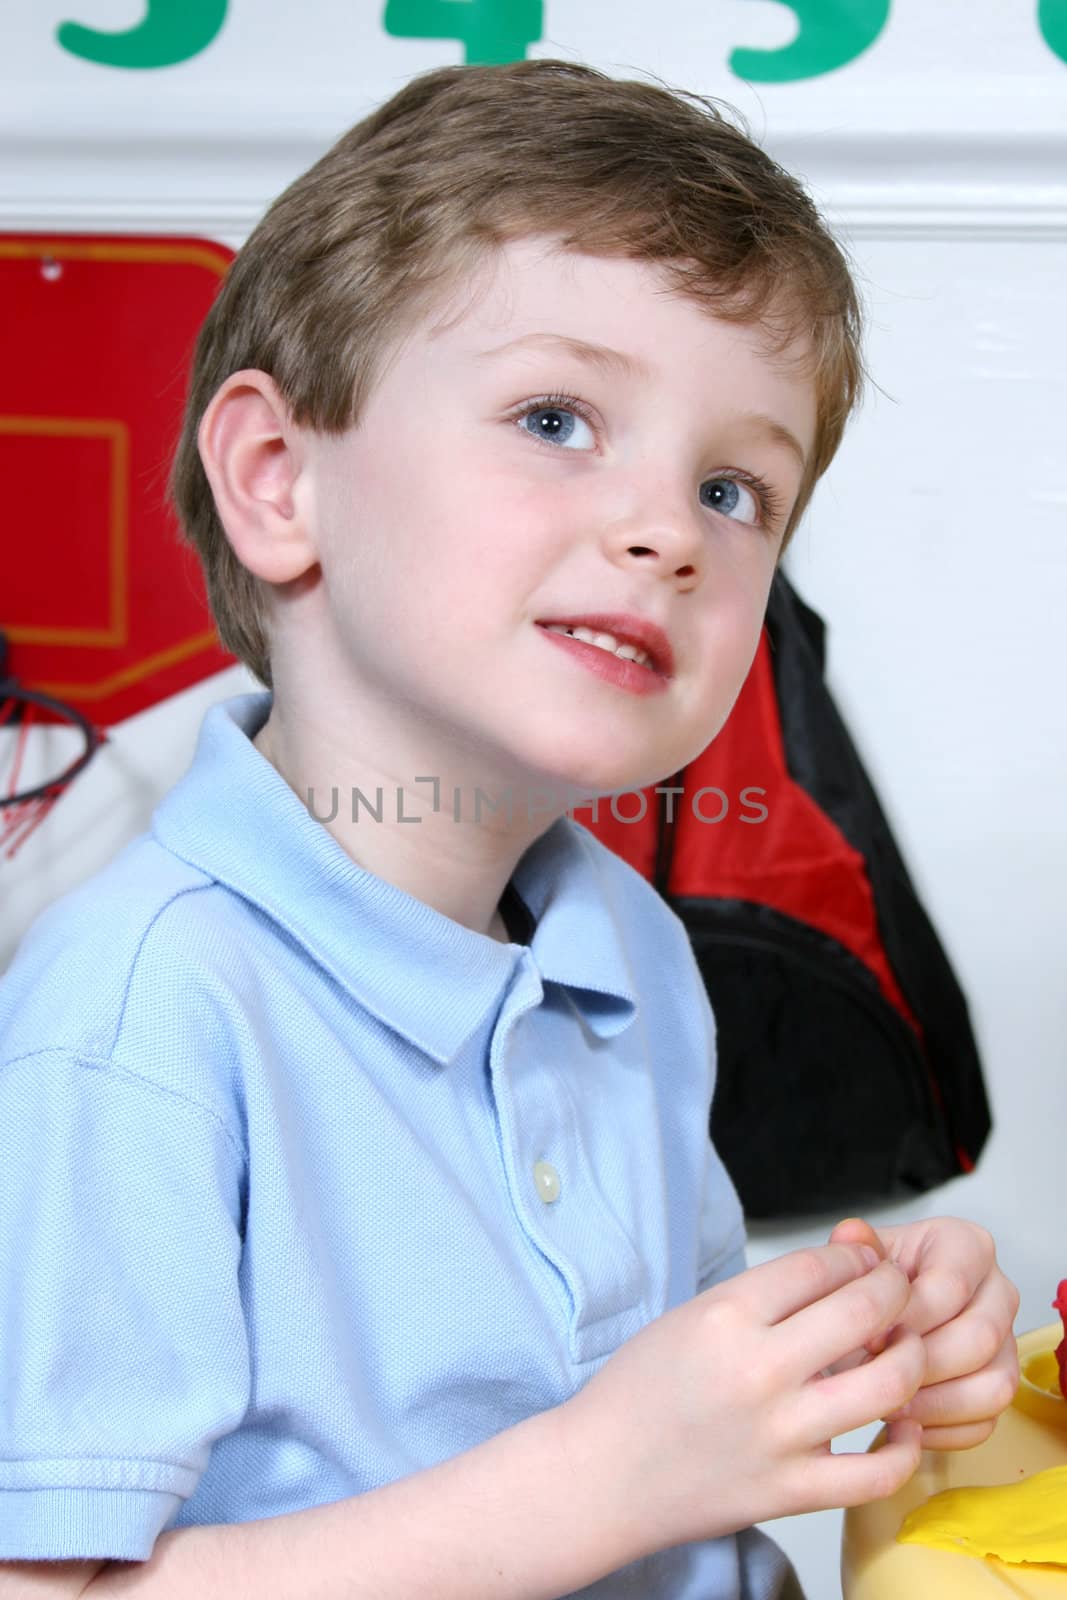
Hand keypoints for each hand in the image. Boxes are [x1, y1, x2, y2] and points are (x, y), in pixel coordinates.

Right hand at [561, 1243, 924, 1555]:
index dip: (857, 1258)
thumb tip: (844, 1270)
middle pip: (864, 1311)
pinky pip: (877, 1472)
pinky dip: (905, 1446)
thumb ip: (765, 1296)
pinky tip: (904, 1426)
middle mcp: (758, 1370)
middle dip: (895, 1293)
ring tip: (906, 1352)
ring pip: (888, 1384)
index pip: (821, 1267)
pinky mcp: (790, 1491)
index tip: (867, 1262)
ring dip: (912, 1358)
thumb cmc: (642, 1390)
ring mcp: (779, 1434)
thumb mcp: (692, 1317)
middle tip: (898, 1295)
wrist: (602, 1475)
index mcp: (726, 1316)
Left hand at [829, 1216, 1019, 1450]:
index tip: (869, 1336)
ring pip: (993, 1387)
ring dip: (934, 1404)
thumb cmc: (869, 1282)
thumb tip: (852, 1235)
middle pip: (979, 1339)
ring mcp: (1006, 1343)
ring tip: (885, 1403)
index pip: (951, 1286)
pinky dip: (941, 1430)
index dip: (907, 1318)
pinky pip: (985, 1422)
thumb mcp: (856, 1257)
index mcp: (967, 1245)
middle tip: (874, 1375)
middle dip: (920, 1364)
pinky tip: (901, 1421)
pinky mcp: (997, 1387)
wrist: (874, 1314)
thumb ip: (853, 1247)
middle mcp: (997, 1291)